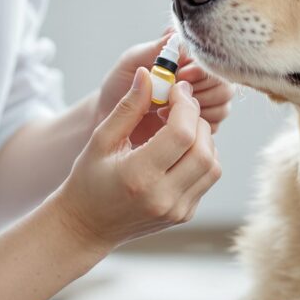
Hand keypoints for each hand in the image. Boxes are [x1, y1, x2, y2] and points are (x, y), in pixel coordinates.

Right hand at [53, 68, 220, 248]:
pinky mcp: (185, 215)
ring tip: (182, 127)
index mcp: (138, 176)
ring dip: (203, 139)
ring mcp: (177, 210)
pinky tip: (181, 149)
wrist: (87, 225)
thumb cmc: (89, 179)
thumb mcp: (101, 139)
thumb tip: (148, 74)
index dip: (185, 106)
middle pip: (203, 149)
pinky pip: (207, 178)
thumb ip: (129, 106)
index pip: (181, 135)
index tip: (177, 91)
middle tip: (182, 106)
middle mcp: (163, 197)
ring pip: (212, 164)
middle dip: (197, 120)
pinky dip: (201, 157)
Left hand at [96, 31, 234, 145]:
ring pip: (222, 107)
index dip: (201, 70)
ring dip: (197, 110)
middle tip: (170, 96)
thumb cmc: (117, 86)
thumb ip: (154, 48)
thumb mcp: (132, 62)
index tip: (180, 75)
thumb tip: (176, 33)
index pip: (213, 62)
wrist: (107, 118)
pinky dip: (193, 128)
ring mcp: (201, 105)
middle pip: (224, 85)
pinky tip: (168, 126)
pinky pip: (212, 128)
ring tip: (164, 111)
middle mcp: (199, 82)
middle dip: (201, 92)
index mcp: (187, 61)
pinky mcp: (197, 128)